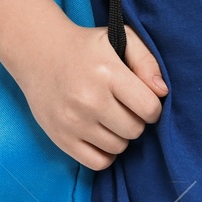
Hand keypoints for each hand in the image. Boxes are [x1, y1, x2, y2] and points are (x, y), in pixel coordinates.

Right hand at [9, 19, 168, 170]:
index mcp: (107, 73)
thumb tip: (162, 92)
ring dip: (121, 135)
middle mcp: (89, 100)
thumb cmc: (86, 47)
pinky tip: (101, 134)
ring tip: (110, 117)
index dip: (153, 107)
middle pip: (135, 130)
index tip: (144, 99)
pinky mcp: (61, 138)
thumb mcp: (119, 38)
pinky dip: (105, 153)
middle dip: (136, 120)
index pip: (149, 107)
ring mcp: (73, 122)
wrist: (39, 53)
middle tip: (125, 106)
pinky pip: (97, 162)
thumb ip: (146, 61)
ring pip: (118, 147)